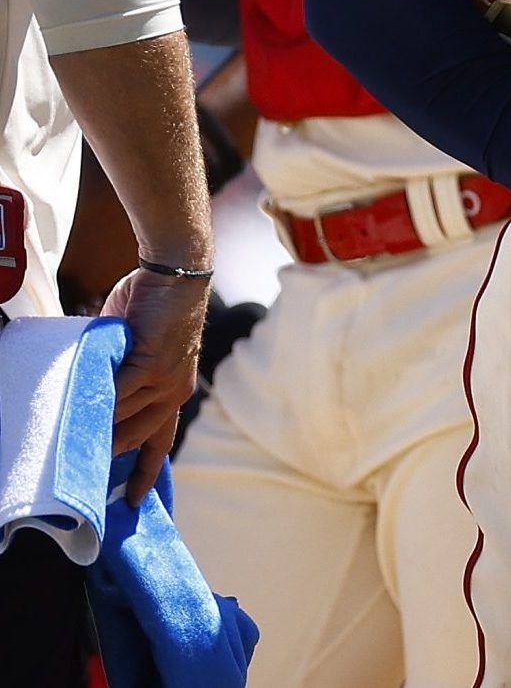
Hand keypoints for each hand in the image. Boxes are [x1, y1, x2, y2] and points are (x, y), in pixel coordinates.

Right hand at [102, 268, 209, 504]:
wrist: (176, 273)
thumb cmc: (156, 307)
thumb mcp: (141, 351)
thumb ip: (122, 375)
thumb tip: (95, 396)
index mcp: (175, 393)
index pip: (159, 442)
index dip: (144, 472)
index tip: (132, 501)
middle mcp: (173, 392)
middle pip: (136, 440)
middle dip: (109, 457)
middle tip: (81, 472)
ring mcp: (164, 380)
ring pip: (123, 419)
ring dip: (97, 431)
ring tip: (69, 443)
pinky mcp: (150, 363)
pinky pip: (118, 394)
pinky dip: (98, 404)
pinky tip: (80, 413)